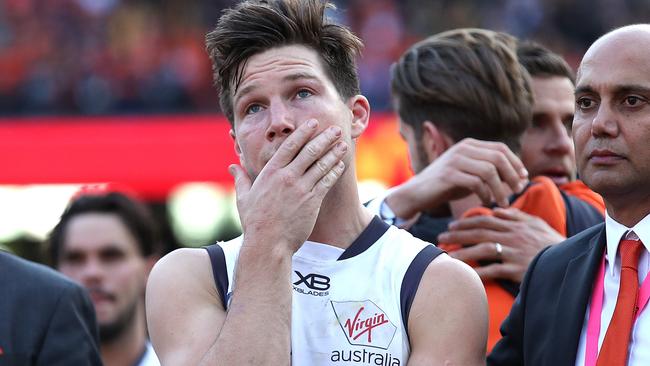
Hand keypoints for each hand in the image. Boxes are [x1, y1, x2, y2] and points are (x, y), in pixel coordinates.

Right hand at [230, 120, 347, 252]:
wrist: (268, 243)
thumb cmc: (254, 222)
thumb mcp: (244, 197)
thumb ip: (241, 179)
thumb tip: (232, 166)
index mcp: (270, 173)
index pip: (290, 146)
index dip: (303, 132)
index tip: (313, 123)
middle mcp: (287, 177)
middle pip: (309, 151)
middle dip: (324, 138)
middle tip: (335, 129)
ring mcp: (301, 189)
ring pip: (321, 165)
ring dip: (334, 153)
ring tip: (343, 144)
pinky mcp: (312, 201)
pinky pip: (326, 182)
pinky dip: (334, 172)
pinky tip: (341, 165)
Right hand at [387, 138, 528, 219]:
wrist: (417, 193)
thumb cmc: (446, 186)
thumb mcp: (470, 174)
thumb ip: (490, 172)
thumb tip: (520, 176)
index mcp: (469, 145)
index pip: (501, 148)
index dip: (515, 163)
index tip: (523, 179)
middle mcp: (462, 148)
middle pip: (498, 157)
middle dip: (512, 175)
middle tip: (518, 191)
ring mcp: (455, 160)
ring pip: (489, 171)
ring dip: (500, 189)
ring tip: (503, 202)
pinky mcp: (448, 174)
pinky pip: (476, 183)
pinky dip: (485, 194)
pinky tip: (486, 202)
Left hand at [437, 208, 565, 281]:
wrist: (570, 260)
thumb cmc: (551, 242)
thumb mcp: (536, 224)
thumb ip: (515, 216)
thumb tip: (496, 210)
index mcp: (514, 225)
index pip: (484, 221)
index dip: (465, 222)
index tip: (451, 225)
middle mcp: (512, 237)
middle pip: (479, 233)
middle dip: (457, 235)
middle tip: (441, 237)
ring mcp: (514, 253)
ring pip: (483, 250)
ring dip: (463, 252)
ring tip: (447, 256)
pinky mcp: (518, 269)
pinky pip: (494, 271)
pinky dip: (478, 273)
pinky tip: (464, 275)